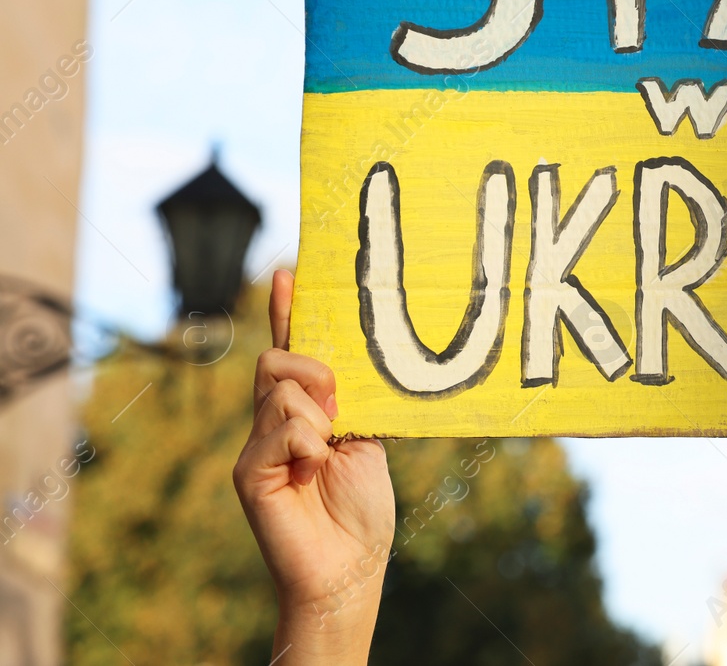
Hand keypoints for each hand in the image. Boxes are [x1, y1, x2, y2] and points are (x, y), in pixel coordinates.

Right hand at [233, 269, 394, 664]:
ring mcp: (256, 445)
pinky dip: (306, 444)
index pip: (291, 351)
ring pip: (280, 389)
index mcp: (306, 410)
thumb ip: (349, 401)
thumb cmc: (362, 508)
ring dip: (317, 415)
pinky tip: (312, 470)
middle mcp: (274, 422)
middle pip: (279, 359)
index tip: (290, 271)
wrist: (350, 566)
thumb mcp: (367, 438)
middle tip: (339, 409)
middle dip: (315, 371)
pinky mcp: (247, 471)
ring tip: (326, 452)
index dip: (288, 311)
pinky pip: (279, 428)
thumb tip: (338, 367)